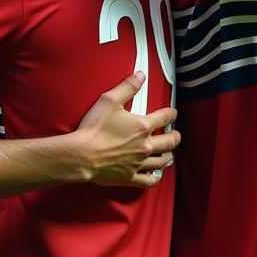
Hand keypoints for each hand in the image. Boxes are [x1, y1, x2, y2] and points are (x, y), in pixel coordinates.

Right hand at [71, 73, 179, 187]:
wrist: (81, 154)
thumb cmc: (94, 128)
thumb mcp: (109, 100)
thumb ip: (127, 87)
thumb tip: (141, 75)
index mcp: (143, 126)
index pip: (166, 117)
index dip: (172, 114)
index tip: (173, 113)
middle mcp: (145, 145)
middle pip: (170, 142)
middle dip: (175, 136)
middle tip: (175, 134)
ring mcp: (139, 163)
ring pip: (163, 161)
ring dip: (168, 156)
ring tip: (168, 153)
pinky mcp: (130, 176)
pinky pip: (149, 180)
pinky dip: (155, 176)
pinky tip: (155, 173)